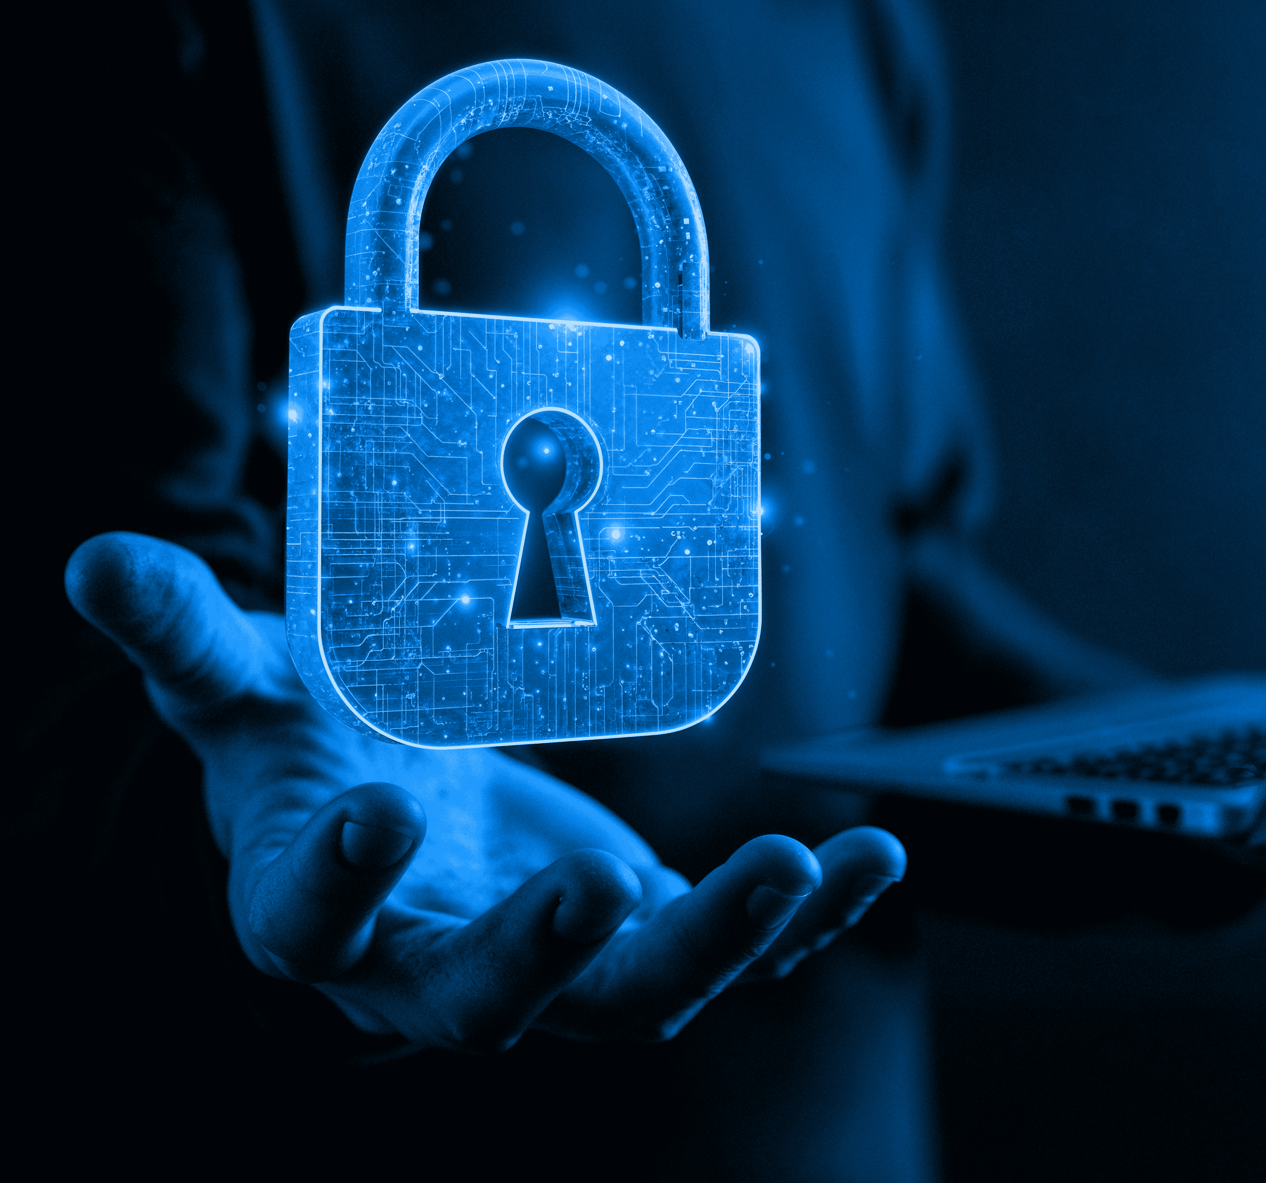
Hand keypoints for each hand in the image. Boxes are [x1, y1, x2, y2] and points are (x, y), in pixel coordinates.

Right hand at [65, 533, 905, 1051]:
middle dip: (544, 954)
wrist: (394, 795)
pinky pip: (728, 952)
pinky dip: (805, 921)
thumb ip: (188, 633)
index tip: (378, 809)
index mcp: (310, 905)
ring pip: (631, 994)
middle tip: (604, 878)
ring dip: (720, 940)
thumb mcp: (250, 683)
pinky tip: (874, 860)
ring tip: (802, 865)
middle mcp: (426, 964)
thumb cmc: (316, 738)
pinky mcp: (639, 941)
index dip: (334, 883)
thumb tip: (96, 560)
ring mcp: (548, 968)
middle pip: (483, 1001)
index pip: (303, 923)